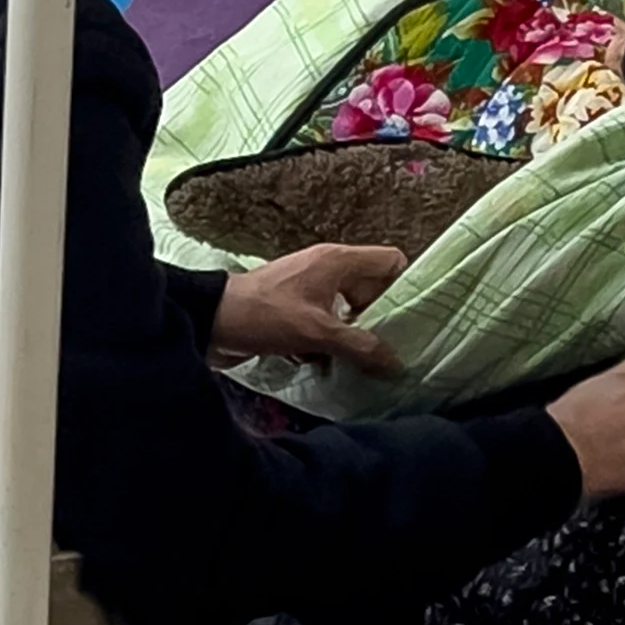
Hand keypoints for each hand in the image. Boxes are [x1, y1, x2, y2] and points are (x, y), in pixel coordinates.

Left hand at [209, 242, 405, 374]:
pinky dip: (326, 342)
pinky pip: (324, 323)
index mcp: (337, 261)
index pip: (390, 260)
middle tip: (394, 349)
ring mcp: (308, 288)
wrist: (210, 321)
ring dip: (352, 336)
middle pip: (372, 289)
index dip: (407, 286)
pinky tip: (323, 365)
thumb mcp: (318, 333)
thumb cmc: (265, 316)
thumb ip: (362, 347)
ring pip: (347, 311)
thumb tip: (397, 364)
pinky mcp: (292, 309)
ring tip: (363, 362)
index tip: (415, 318)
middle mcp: (326, 268)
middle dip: (381, 319)